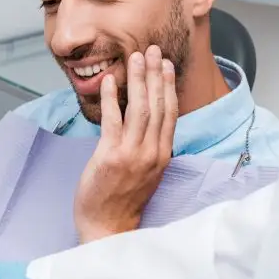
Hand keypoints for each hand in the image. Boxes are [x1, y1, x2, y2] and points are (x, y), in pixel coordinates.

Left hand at [74, 45, 177, 242]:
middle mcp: (152, 152)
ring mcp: (133, 154)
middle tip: (152, 51)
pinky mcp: (111, 156)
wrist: (108, 227)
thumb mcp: (147, 172)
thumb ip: (150, 147)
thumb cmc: (124, 200)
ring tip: (135, 57)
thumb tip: (148, 121)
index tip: (166, 65)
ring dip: (138, 80)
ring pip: (140, 109)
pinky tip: (111, 81)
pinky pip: (113, 121)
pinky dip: (112, 98)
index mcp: (162, 155)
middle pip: (158, 105)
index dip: (168, 86)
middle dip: (155, 75)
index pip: (170, 113)